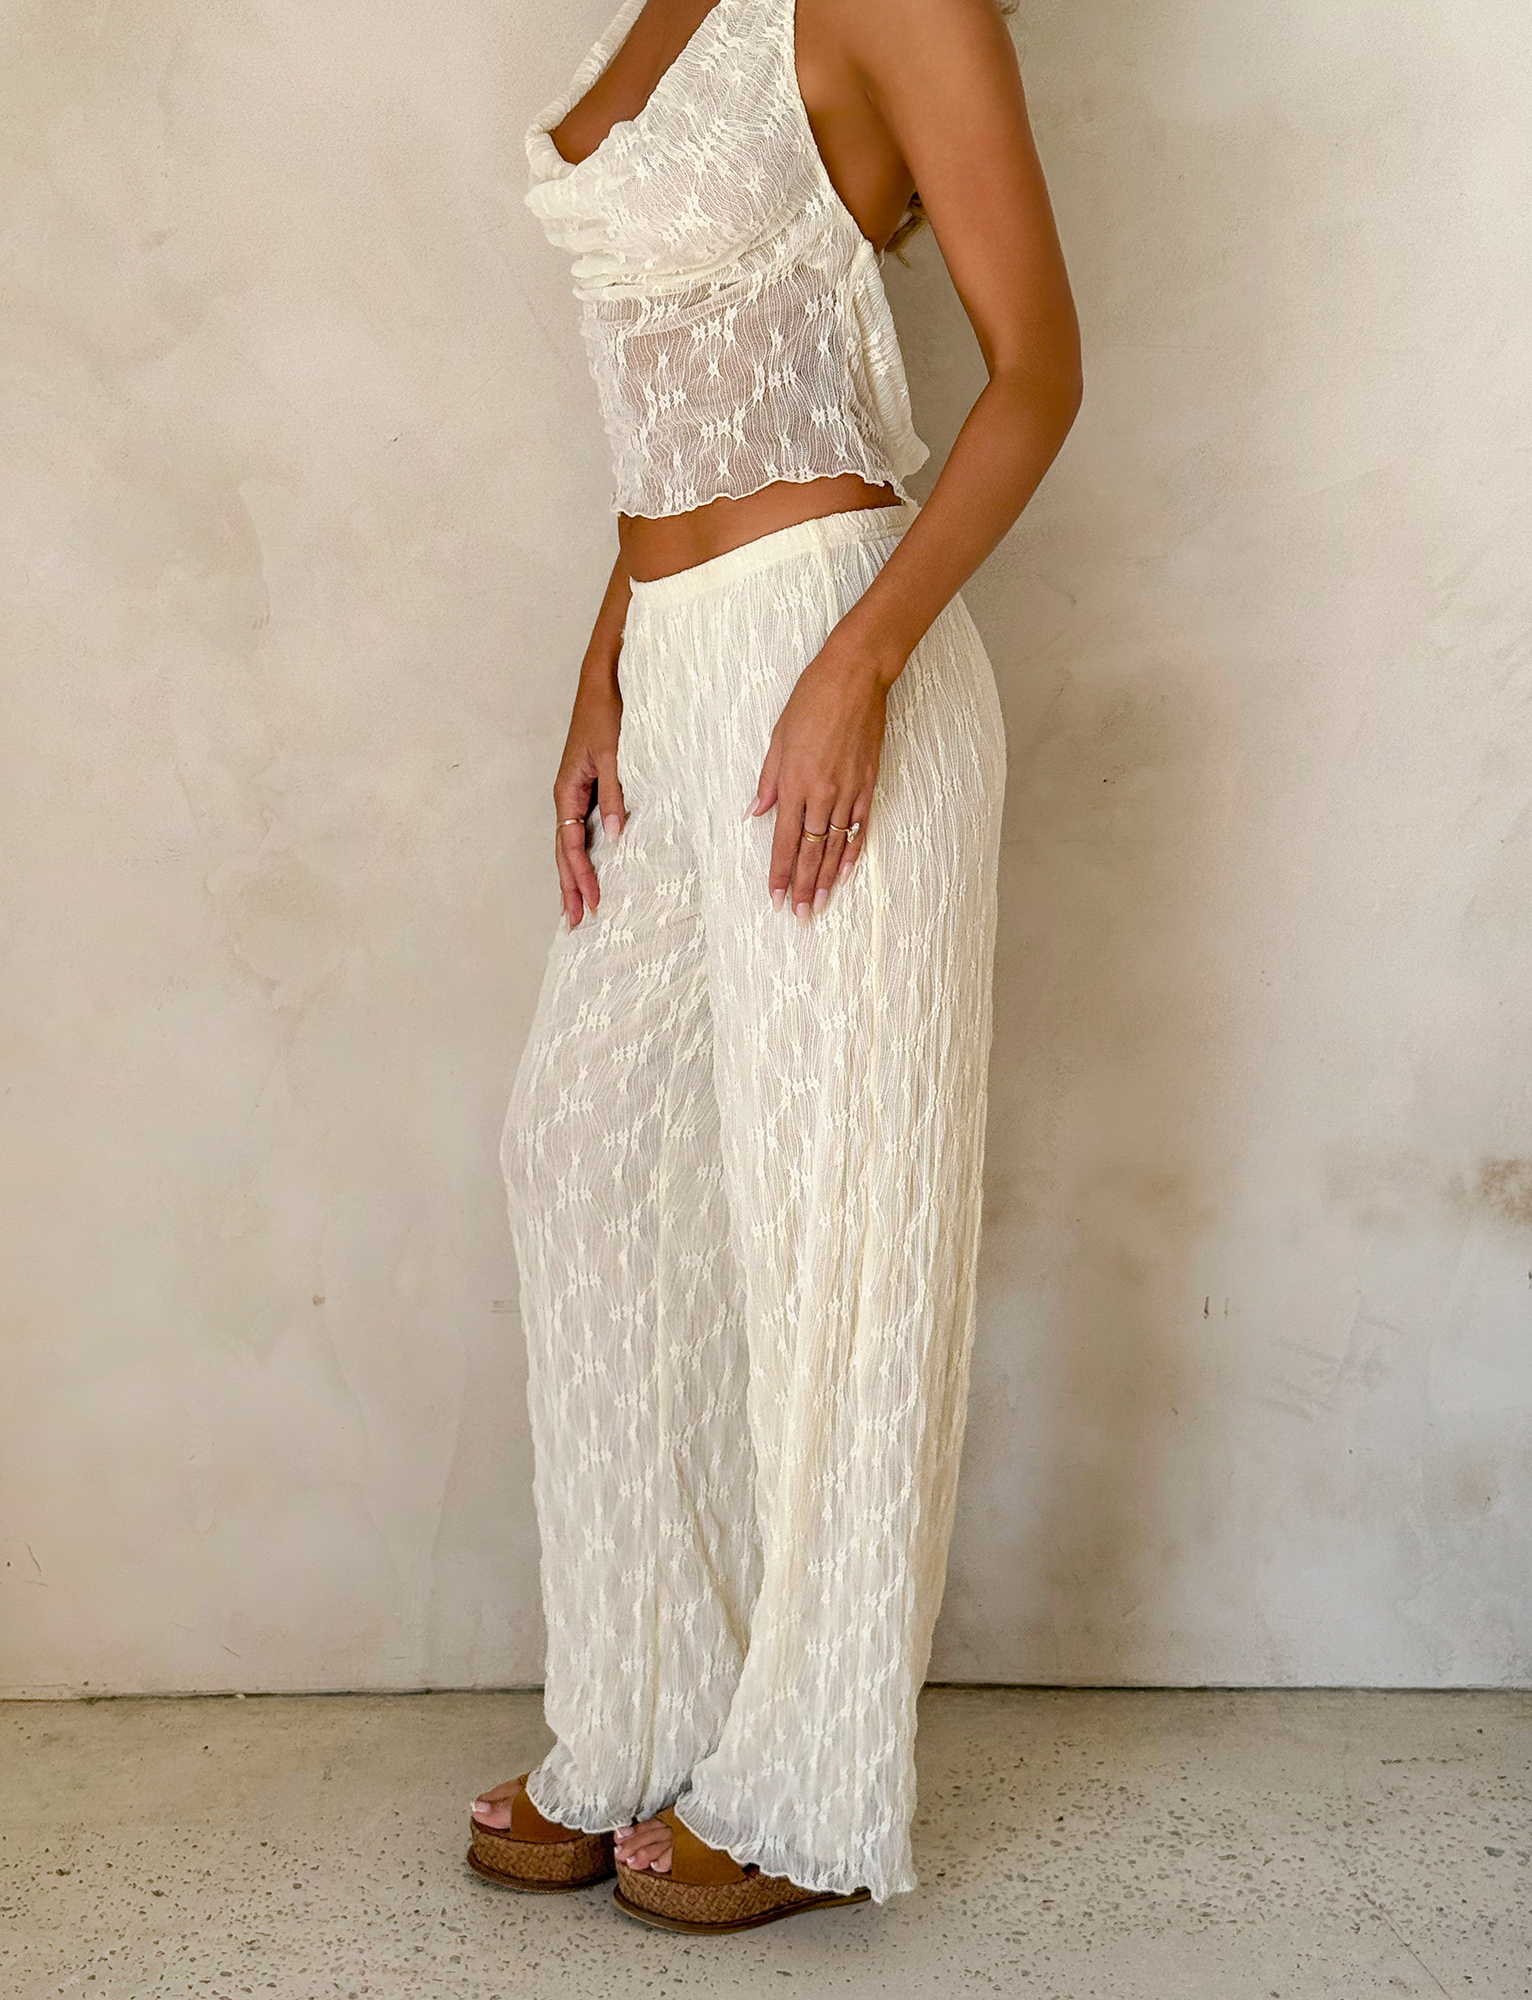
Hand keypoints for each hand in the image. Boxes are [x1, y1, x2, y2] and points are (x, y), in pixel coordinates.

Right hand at [553, 667, 625, 926]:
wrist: (602, 679)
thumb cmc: (606, 711)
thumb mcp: (612, 753)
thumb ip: (615, 794)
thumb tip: (615, 836)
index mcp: (567, 789)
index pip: (571, 844)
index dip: (580, 876)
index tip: (592, 903)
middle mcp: (568, 794)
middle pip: (565, 851)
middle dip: (570, 886)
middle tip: (577, 922)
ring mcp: (577, 791)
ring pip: (572, 842)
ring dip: (575, 874)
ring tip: (580, 905)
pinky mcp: (589, 785)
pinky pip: (583, 827)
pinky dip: (586, 852)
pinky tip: (596, 866)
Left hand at [747, 632, 891, 919]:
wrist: (855, 676)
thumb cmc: (811, 700)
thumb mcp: (778, 737)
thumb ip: (768, 779)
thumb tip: (756, 812)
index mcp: (794, 782)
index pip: (783, 840)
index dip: (778, 872)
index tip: (774, 897)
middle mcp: (821, 792)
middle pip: (810, 851)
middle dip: (801, 886)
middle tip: (798, 916)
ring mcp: (848, 790)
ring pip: (835, 845)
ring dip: (826, 879)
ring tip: (819, 906)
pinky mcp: (869, 783)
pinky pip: (860, 826)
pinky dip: (852, 852)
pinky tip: (844, 873)